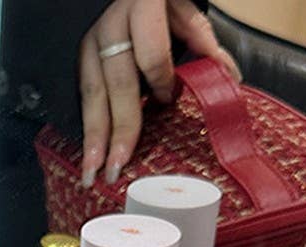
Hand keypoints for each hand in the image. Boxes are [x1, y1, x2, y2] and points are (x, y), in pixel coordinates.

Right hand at [78, 0, 240, 186]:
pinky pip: (82, 97)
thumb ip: (200, 40)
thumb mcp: (181, 7)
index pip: (151, 56)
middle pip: (117, 85)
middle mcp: (110, 28)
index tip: (168, 99)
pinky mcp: (78, 58)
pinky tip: (87, 153)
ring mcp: (90, 44)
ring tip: (93, 170)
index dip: (160, 82)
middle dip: (118, 129)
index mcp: (141, 8)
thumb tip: (227, 75)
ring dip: (93, 138)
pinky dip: (86, 127)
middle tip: (118, 165)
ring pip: (92, 96)